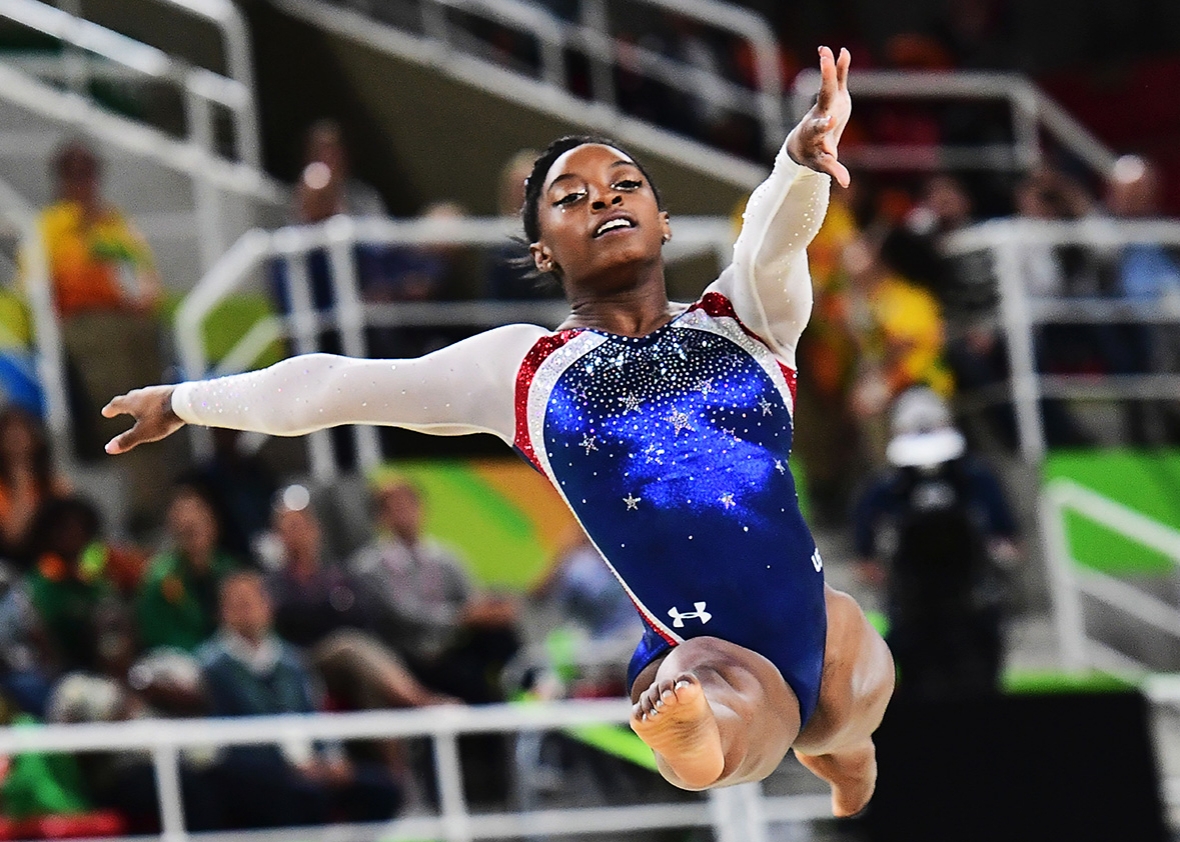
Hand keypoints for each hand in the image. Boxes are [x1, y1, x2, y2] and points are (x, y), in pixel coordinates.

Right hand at [101, 385, 183, 453]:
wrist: (185, 402)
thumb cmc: (162, 418)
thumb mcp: (143, 432)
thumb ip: (127, 440)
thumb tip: (108, 449)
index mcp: (133, 402)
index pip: (117, 404)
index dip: (111, 409)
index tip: (105, 412)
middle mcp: (143, 393)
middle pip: (130, 397)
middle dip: (124, 403)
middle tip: (119, 406)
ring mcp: (158, 391)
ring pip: (145, 396)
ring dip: (140, 401)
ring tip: (139, 406)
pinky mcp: (171, 391)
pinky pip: (159, 396)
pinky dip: (155, 402)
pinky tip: (160, 405)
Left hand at [787, 46, 851, 187]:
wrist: (804, 143)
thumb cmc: (812, 155)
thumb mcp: (822, 164)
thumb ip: (833, 169)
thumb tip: (845, 183)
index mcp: (816, 132)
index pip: (819, 128)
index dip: (823, 125)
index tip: (829, 120)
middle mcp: (819, 115)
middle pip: (822, 99)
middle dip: (826, 82)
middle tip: (826, 66)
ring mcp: (825, 104)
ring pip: (827, 85)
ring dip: (828, 69)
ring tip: (826, 51)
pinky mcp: (834, 97)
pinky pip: (838, 80)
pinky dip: (841, 66)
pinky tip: (843, 51)